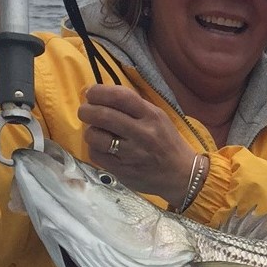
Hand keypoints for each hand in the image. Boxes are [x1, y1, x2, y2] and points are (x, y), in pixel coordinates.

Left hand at [79, 84, 197, 205]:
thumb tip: (102, 94)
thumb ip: (134, 106)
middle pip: (102, 115)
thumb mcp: (158, 117)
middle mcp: (141, 132)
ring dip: (90, 131)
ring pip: (95, 136)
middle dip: (86, 110)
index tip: (92, 94)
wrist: (180, 173)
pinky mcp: (122, 170)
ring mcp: (131, 153)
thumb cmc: (167, 141)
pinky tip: (102, 147)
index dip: (99, 92)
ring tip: (96, 131)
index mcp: (151, 115)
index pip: (120, 96)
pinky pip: (96, 155)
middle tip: (86, 111)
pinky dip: (94, 148)